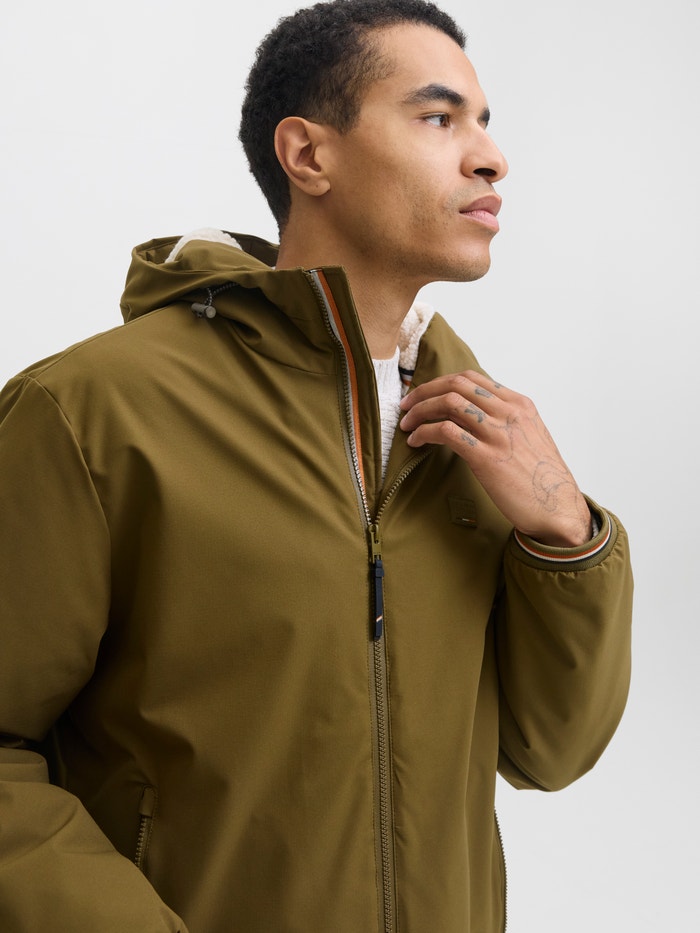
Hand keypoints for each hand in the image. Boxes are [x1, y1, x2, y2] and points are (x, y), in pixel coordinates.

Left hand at [399, 370, 591, 546]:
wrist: (558, 508)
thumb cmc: (542, 479)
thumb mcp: (530, 436)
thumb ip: (505, 421)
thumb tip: (473, 415)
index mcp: (519, 404)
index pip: (471, 378)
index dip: (440, 382)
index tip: (423, 394)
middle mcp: (509, 413)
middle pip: (455, 385)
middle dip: (424, 392)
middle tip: (406, 406)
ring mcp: (498, 433)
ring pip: (448, 403)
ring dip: (420, 411)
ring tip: (407, 425)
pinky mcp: (486, 457)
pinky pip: (446, 432)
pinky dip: (425, 432)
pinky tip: (417, 442)